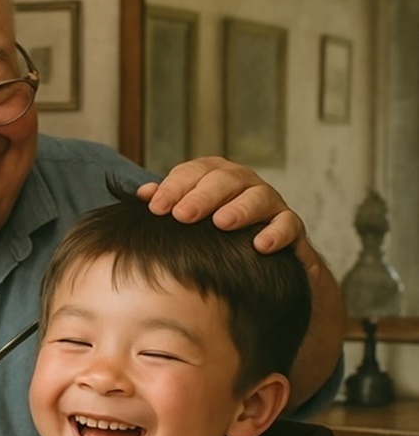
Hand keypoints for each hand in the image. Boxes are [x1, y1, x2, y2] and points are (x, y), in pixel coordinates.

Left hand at [137, 156, 303, 254]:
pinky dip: (276, 233)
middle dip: (202, 196)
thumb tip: (143, 194)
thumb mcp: (193, 219)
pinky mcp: (291, 227)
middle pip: (225, 179)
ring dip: (240, 208)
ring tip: (222, 222)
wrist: (264, 264)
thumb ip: (170, 204)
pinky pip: (288, 224)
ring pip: (259, 197)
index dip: (174, 187)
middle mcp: (244, 184)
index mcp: (217, 177)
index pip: (194, 172)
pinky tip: (259, 245)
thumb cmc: (219, 236)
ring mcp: (270, 203)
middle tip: (182, 214)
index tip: (155, 207)